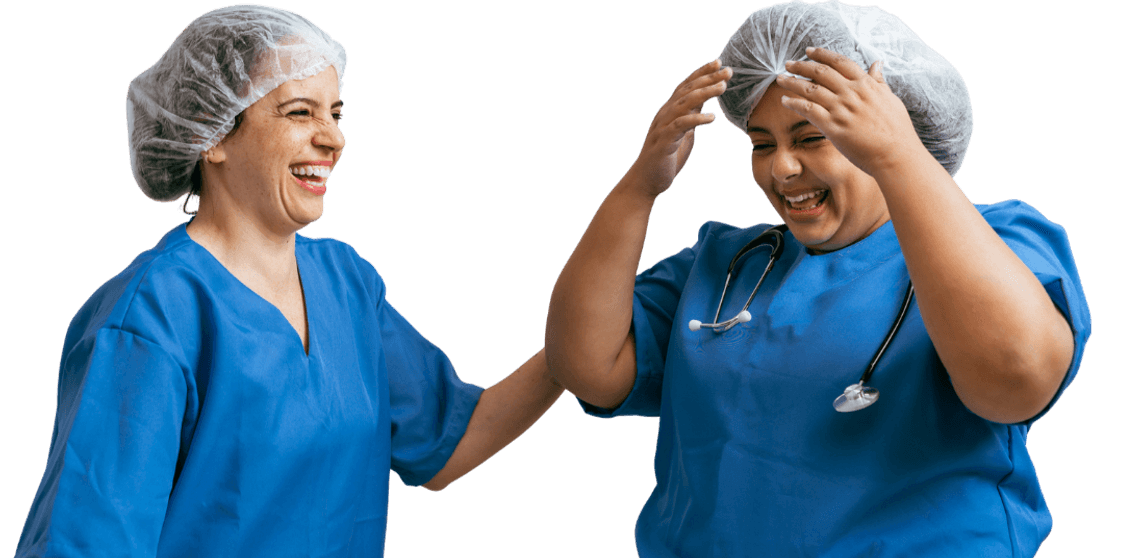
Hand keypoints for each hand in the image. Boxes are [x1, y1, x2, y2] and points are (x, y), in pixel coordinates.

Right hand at [627, 58, 731, 198]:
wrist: (647, 181)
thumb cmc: (666, 158)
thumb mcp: (684, 134)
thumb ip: (691, 119)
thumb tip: (705, 108)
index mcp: (670, 111)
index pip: (687, 86)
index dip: (702, 72)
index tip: (719, 62)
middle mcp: (665, 114)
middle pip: (688, 90)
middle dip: (708, 78)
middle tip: (728, 70)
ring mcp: (663, 126)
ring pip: (685, 103)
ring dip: (705, 93)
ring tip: (723, 86)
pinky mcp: (664, 141)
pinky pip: (681, 126)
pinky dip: (696, 119)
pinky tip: (711, 117)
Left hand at [774, 47, 926, 177]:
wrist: (897, 155)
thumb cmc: (897, 130)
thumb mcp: (891, 99)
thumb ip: (879, 81)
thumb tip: (877, 63)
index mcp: (866, 84)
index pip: (840, 62)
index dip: (822, 54)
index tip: (809, 51)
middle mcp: (852, 93)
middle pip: (821, 72)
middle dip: (801, 66)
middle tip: (788, 63)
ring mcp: (842, 109)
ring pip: (811, 89)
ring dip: (792, 82)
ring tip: (780, 79)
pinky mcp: (833, 127)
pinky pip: (808, 110)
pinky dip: (794, 103)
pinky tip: (784, 101)